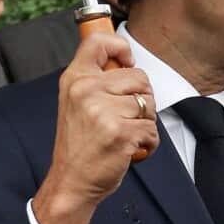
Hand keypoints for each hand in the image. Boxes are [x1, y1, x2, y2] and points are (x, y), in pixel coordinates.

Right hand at [32, 33, 159, 223]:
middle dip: (142, 99)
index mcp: (75, 79)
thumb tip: (125, 61)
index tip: (126, 62)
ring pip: (149, 104)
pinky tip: (131, 148)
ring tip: (126, 133)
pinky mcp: (121, 132)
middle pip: (139, 77)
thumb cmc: (79, 144)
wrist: (71, 181)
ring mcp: (103, 112)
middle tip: (125, 117)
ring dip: (145, 122)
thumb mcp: (76, 102)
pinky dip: (148, 142)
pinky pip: (152, 129)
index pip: (99, 41)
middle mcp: (86, 90)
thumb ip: (96, 80)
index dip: (121, 47)